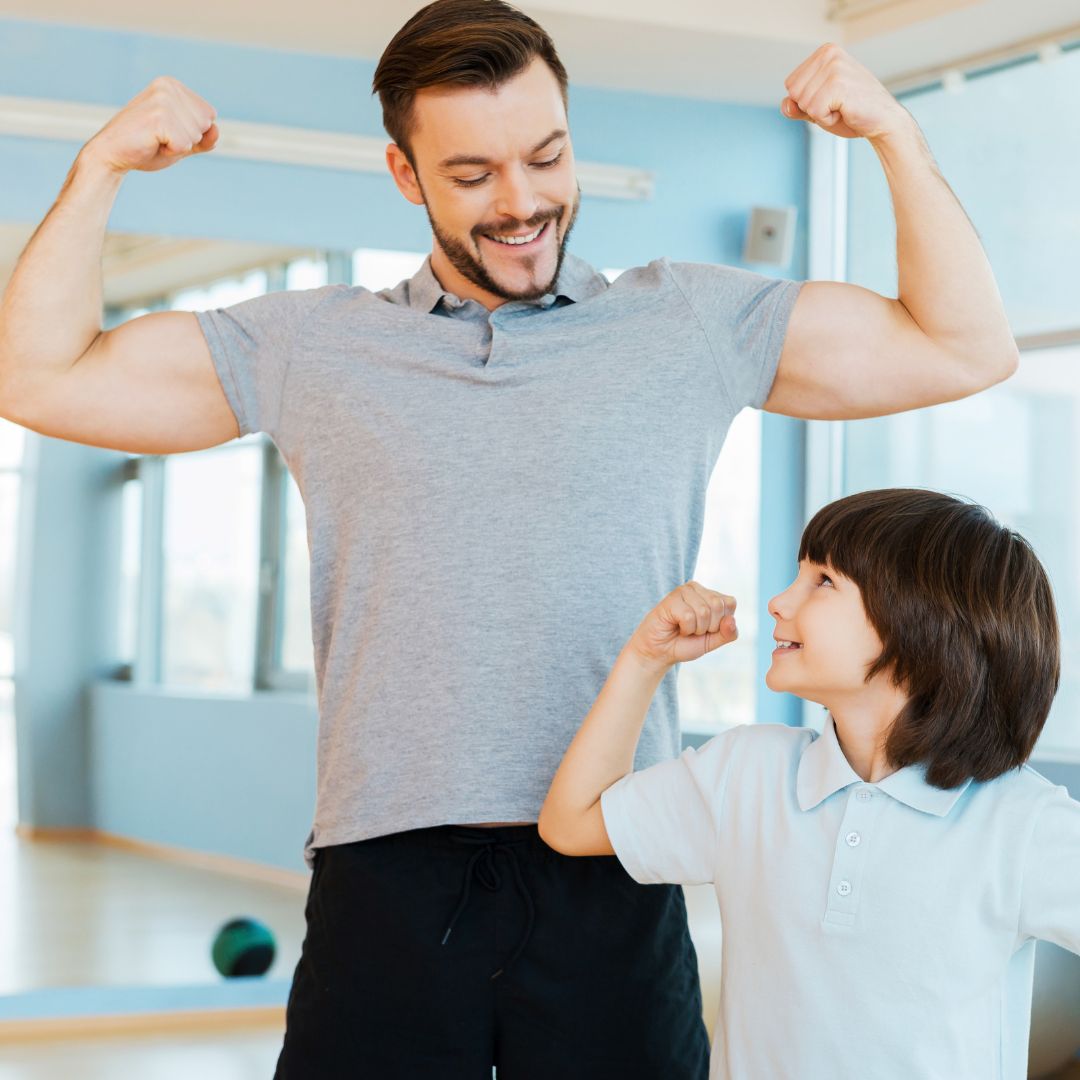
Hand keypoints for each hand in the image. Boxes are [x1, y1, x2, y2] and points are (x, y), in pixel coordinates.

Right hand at [80, 77, 217, 174]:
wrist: (112, 154)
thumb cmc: (146, 147)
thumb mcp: (182, 142)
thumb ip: (203, 138)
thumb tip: (216, 130)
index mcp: (173, 85)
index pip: (210, 115)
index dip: (193, 133)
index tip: (168, 132)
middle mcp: (168, 86)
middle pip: (206, 124)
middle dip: (187, 139)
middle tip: (160, 137)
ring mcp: (162, 99)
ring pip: (196, 135)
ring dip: (179, 146)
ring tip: (155, 139)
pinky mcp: (158, 117)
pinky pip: (185, 145)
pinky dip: (172, 151)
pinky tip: (152, 143)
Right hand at [629, 582, 737, 670]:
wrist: (660, 652)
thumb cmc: (685, 643)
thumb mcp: (713, 642)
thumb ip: (728, 633)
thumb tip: (731, 620)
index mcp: (711, 595)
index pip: (730, 603)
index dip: (722, 623)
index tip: (707, 629)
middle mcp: (698, 589)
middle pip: (718, 605)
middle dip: (708, 626)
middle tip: (694, 630)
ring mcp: (684, 591)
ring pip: (704, 611)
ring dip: (695, 629)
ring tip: (684, 628)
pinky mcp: (671, 599)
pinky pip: (689, 616)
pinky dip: (685, 629)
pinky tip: (676, 626)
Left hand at [781, 44, 910, 141]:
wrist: (883, 120)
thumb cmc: (851, 112)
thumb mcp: (818, 107)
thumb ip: (797, 106)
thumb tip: (786, 104)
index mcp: (824, 52)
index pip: (790, 84)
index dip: (806, 101)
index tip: (830, 99)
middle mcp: (828, 54)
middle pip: (793, 94)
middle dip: (811, 108)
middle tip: (837, 104)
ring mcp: (834, 67)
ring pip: (802, 104)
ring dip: (820, 115)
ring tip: (842, 107)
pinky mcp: (838, 84)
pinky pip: (814, 112)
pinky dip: (827, 120)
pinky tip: (845, 111)